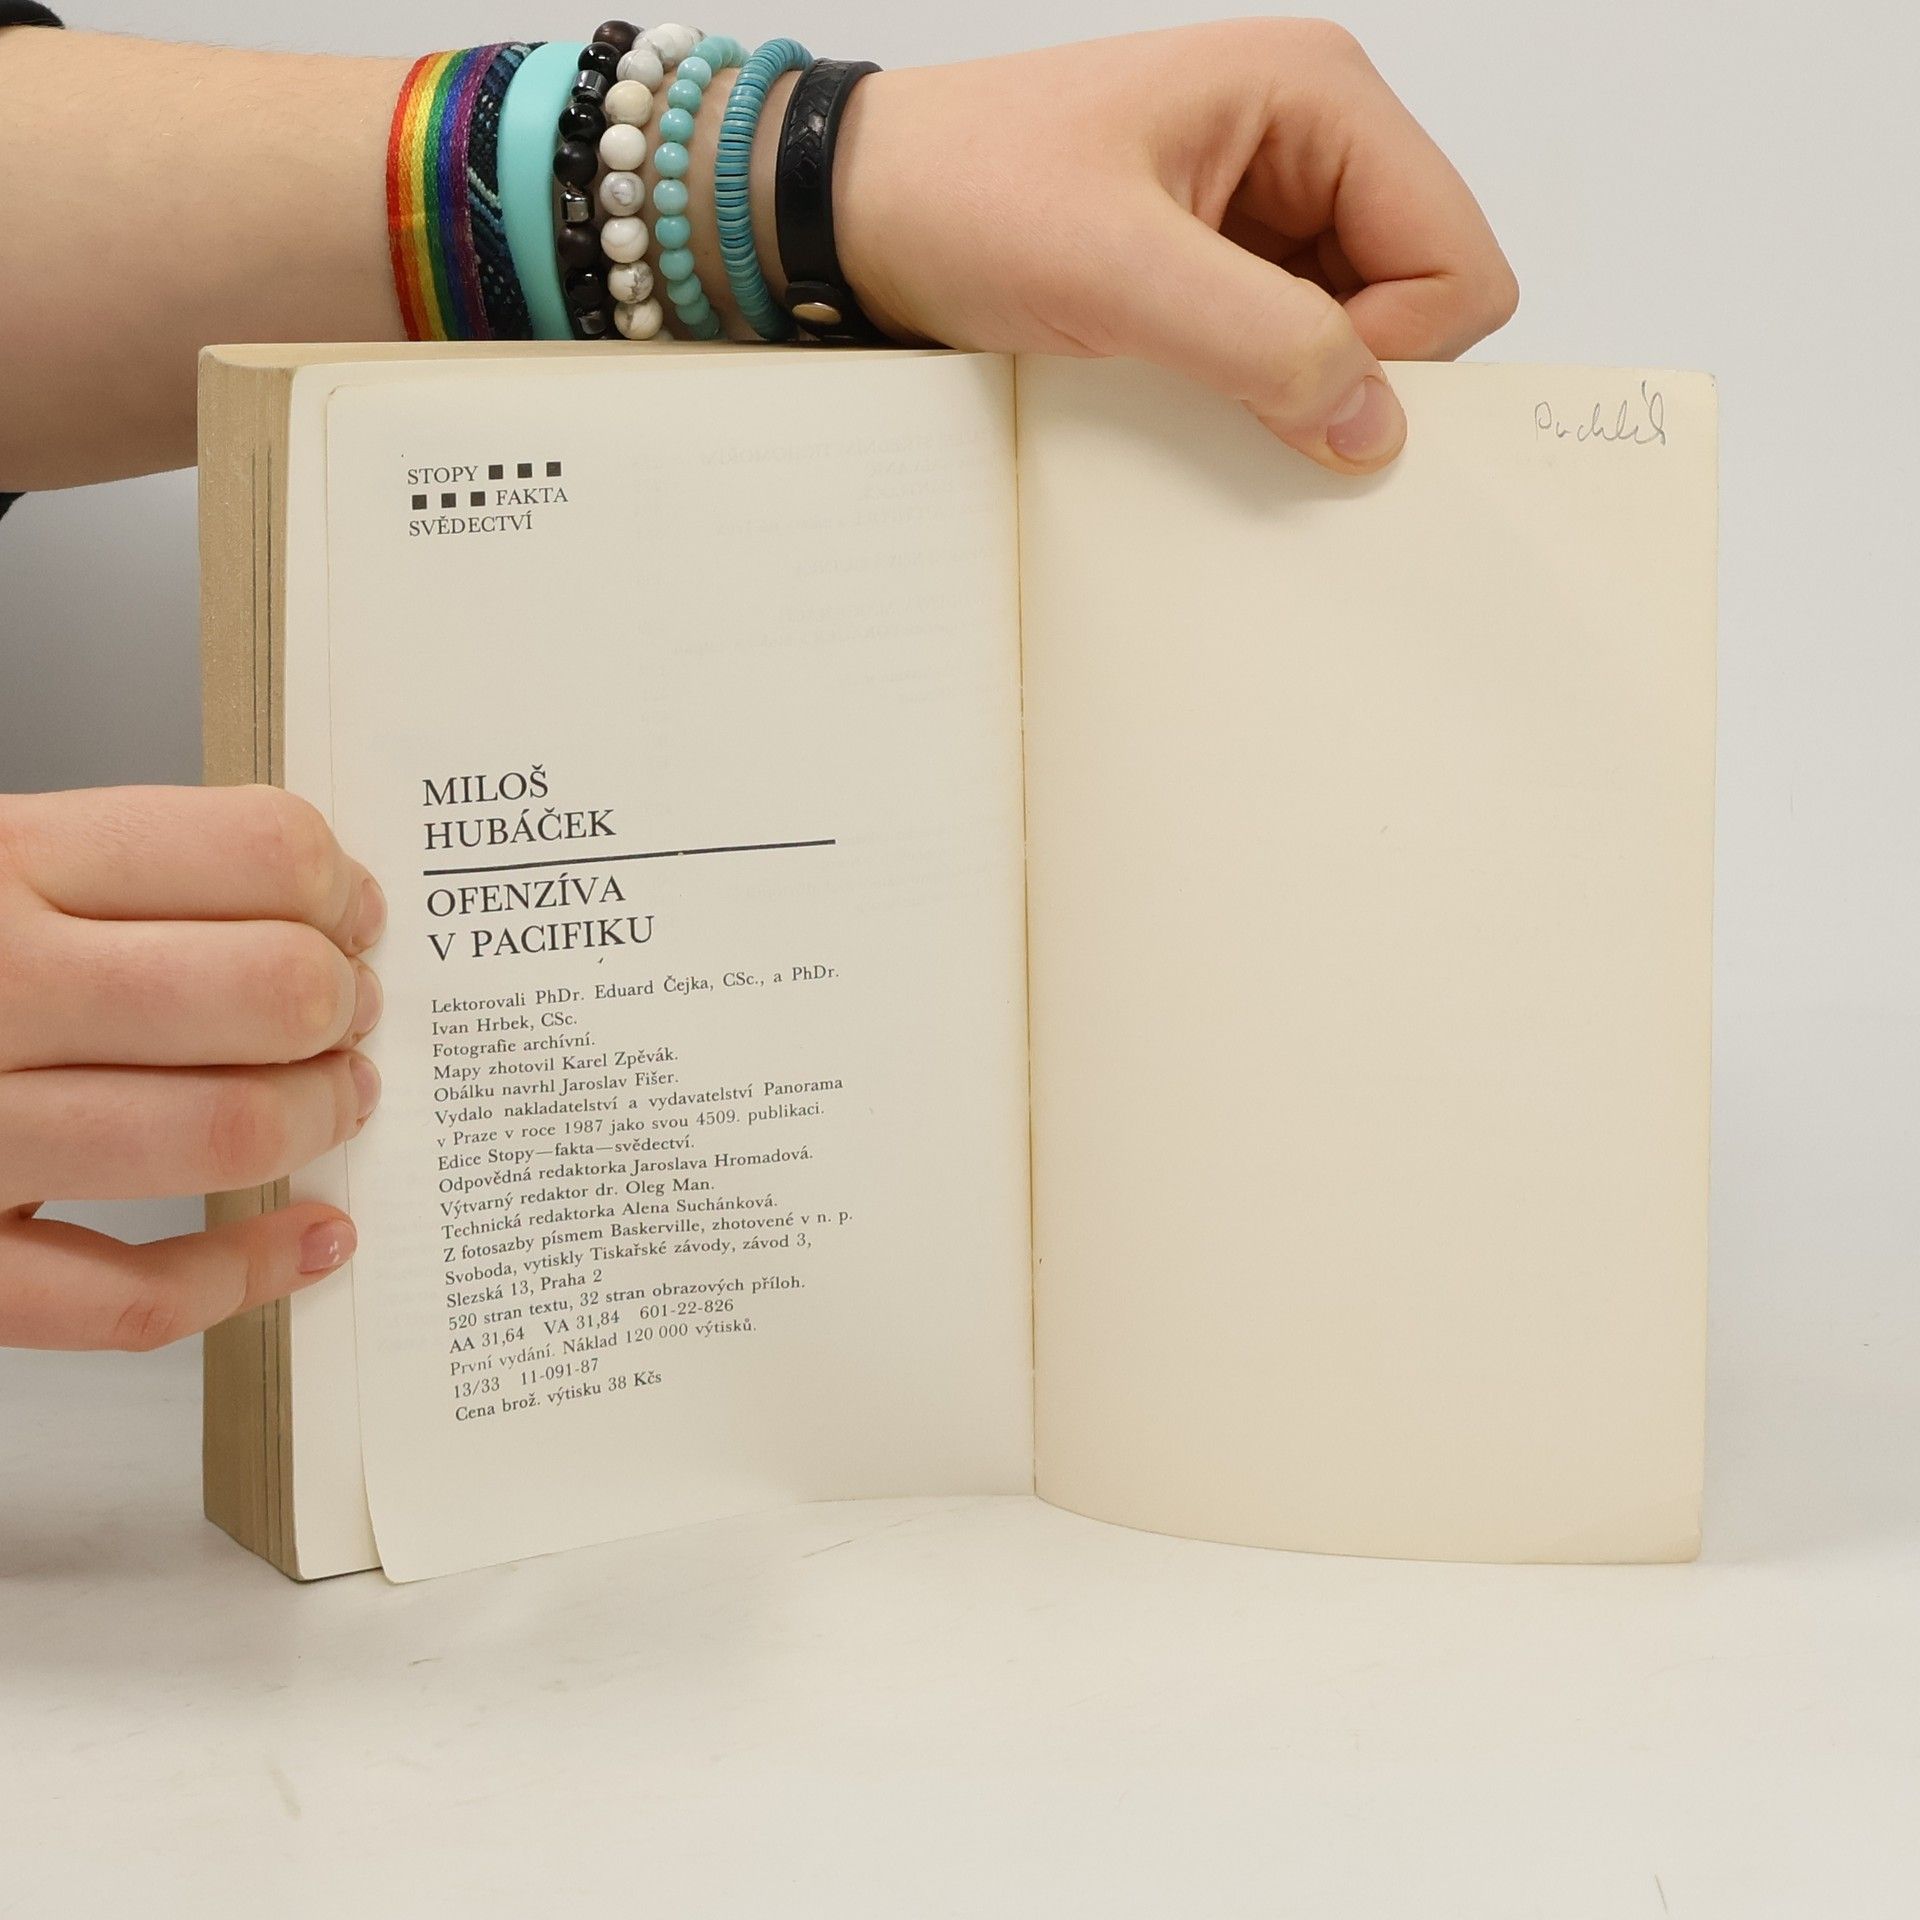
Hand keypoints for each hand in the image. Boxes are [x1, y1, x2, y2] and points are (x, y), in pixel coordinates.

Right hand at [0, 786, 383, 1350]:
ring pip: (225, 1134)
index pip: (253, 850)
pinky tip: (308, 1236)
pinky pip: (131, 1298)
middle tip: (350, 1013)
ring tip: (337, 1100)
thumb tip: (322, 908)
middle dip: (343, 1007)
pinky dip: (247, 1274)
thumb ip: (119, 871)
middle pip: (266, 992)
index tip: (354, 915)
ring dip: (321, 1120)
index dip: (338, 887)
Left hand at [838, 19, 1519, 472]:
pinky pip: (1290, 344)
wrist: (863, 209)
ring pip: (1360, 331)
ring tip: (1187, 375)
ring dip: (1295, 381)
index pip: (1457, 259)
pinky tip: (1181, 382)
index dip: (1401, 351)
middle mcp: (1312, 137)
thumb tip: (1376, 425)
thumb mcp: (1119, 272)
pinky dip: (1256, 385)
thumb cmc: (967, 193)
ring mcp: (1270, 200)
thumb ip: (1263, 344)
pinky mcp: (1224, 259)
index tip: (1297, 394)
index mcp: (1318, 95)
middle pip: (1423, 296)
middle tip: (1237, 391)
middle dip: (1353, 367)